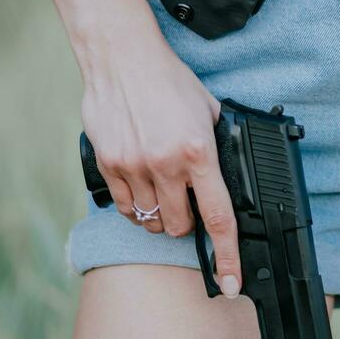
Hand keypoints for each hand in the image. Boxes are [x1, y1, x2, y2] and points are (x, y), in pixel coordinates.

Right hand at [80, 31, 242, 297]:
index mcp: (198, 152)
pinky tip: (141, 186)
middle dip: (188, 222)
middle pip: (181, 226)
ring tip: (162, 188)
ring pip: (152, 221)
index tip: (230, 281)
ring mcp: (134, 167)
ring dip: (161, 215)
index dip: (227, 256)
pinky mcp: (109, 164)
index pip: (218, 217)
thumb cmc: (168, 80)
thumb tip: (223, 178)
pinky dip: (136, 207)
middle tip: (187, 201)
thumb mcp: (208, 109)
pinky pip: (125, 208)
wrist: (121, 56)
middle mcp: (166, 164)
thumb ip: (215, 146)